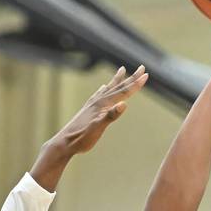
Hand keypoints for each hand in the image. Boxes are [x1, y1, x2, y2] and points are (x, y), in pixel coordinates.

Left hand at [31, 65, 148, 189]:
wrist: (64, 143)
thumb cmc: (81, 138)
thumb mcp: (97, 128)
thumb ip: (110, 116)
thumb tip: (124, 105)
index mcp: (102, 105)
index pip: (123, 92)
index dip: (135, 84)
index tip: (146, 74)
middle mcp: (98, 101)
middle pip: (118, 87)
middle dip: (131, 78)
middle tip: (142, 67)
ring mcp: (92, 105)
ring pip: (108, 88)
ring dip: (117, 80)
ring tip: (122, 70)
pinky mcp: (87, 110)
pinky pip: (98, 95)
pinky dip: (103, 90)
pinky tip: (102, 88)